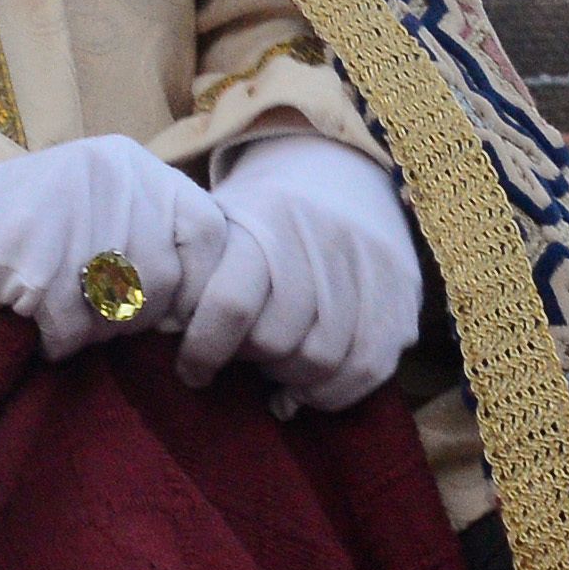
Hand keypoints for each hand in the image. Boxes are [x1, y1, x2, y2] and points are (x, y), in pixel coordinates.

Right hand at [0, 135, 236, 362]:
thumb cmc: (14, 230)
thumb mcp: (93, 206)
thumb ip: (150, 236)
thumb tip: (201, 305)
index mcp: (131, 163)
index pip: (212, 232)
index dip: (200, 285)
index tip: (174, 317)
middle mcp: (111, 177)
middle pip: (168, 280)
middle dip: (136, 317)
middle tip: (92, 318)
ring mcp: (72, 211)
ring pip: (125, 307)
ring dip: (95, 332)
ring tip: (60, 318)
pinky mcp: (33, 253)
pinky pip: (72, 327)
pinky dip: (55, 341)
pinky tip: (34, 326)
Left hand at [174, 134, 421, 412]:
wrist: (342, 176)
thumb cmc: (263, 219)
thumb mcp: (221, 225)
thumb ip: (193, 275)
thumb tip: (164, 333)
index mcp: (267, 219)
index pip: (233, 303)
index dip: (205, 350)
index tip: (191, 371)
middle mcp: (324, 239)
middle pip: (277, 341)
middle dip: (249, 360)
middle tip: (240, 357)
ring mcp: (371, 268)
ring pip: (322, 362)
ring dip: (288, 379)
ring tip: (273, 369)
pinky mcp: (403, 295)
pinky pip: (367, 370)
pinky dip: (331, 393)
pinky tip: (306, 389)